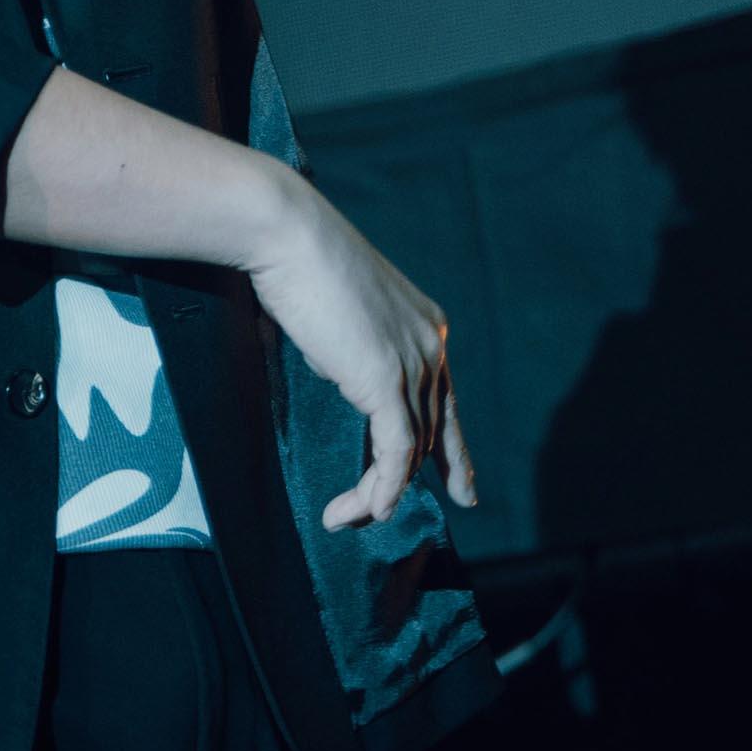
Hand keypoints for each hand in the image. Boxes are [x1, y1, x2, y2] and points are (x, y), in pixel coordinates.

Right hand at [241, 176, 480, 530]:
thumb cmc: (296, 261)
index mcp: (427, 328)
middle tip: (372, 517)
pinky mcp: (387, 379)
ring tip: (343, 518)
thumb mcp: (335, 312)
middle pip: (429, 432)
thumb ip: (349, 348)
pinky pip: (393, 449)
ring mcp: (414, 363)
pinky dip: (382, 485)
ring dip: (376, 492)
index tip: (463, 490)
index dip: (454, 453)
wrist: (287, 233)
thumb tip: (339, 373)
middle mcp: (432, 346)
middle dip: (408, 482)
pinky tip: (367, 510)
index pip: (445, 403)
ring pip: (409, 448)